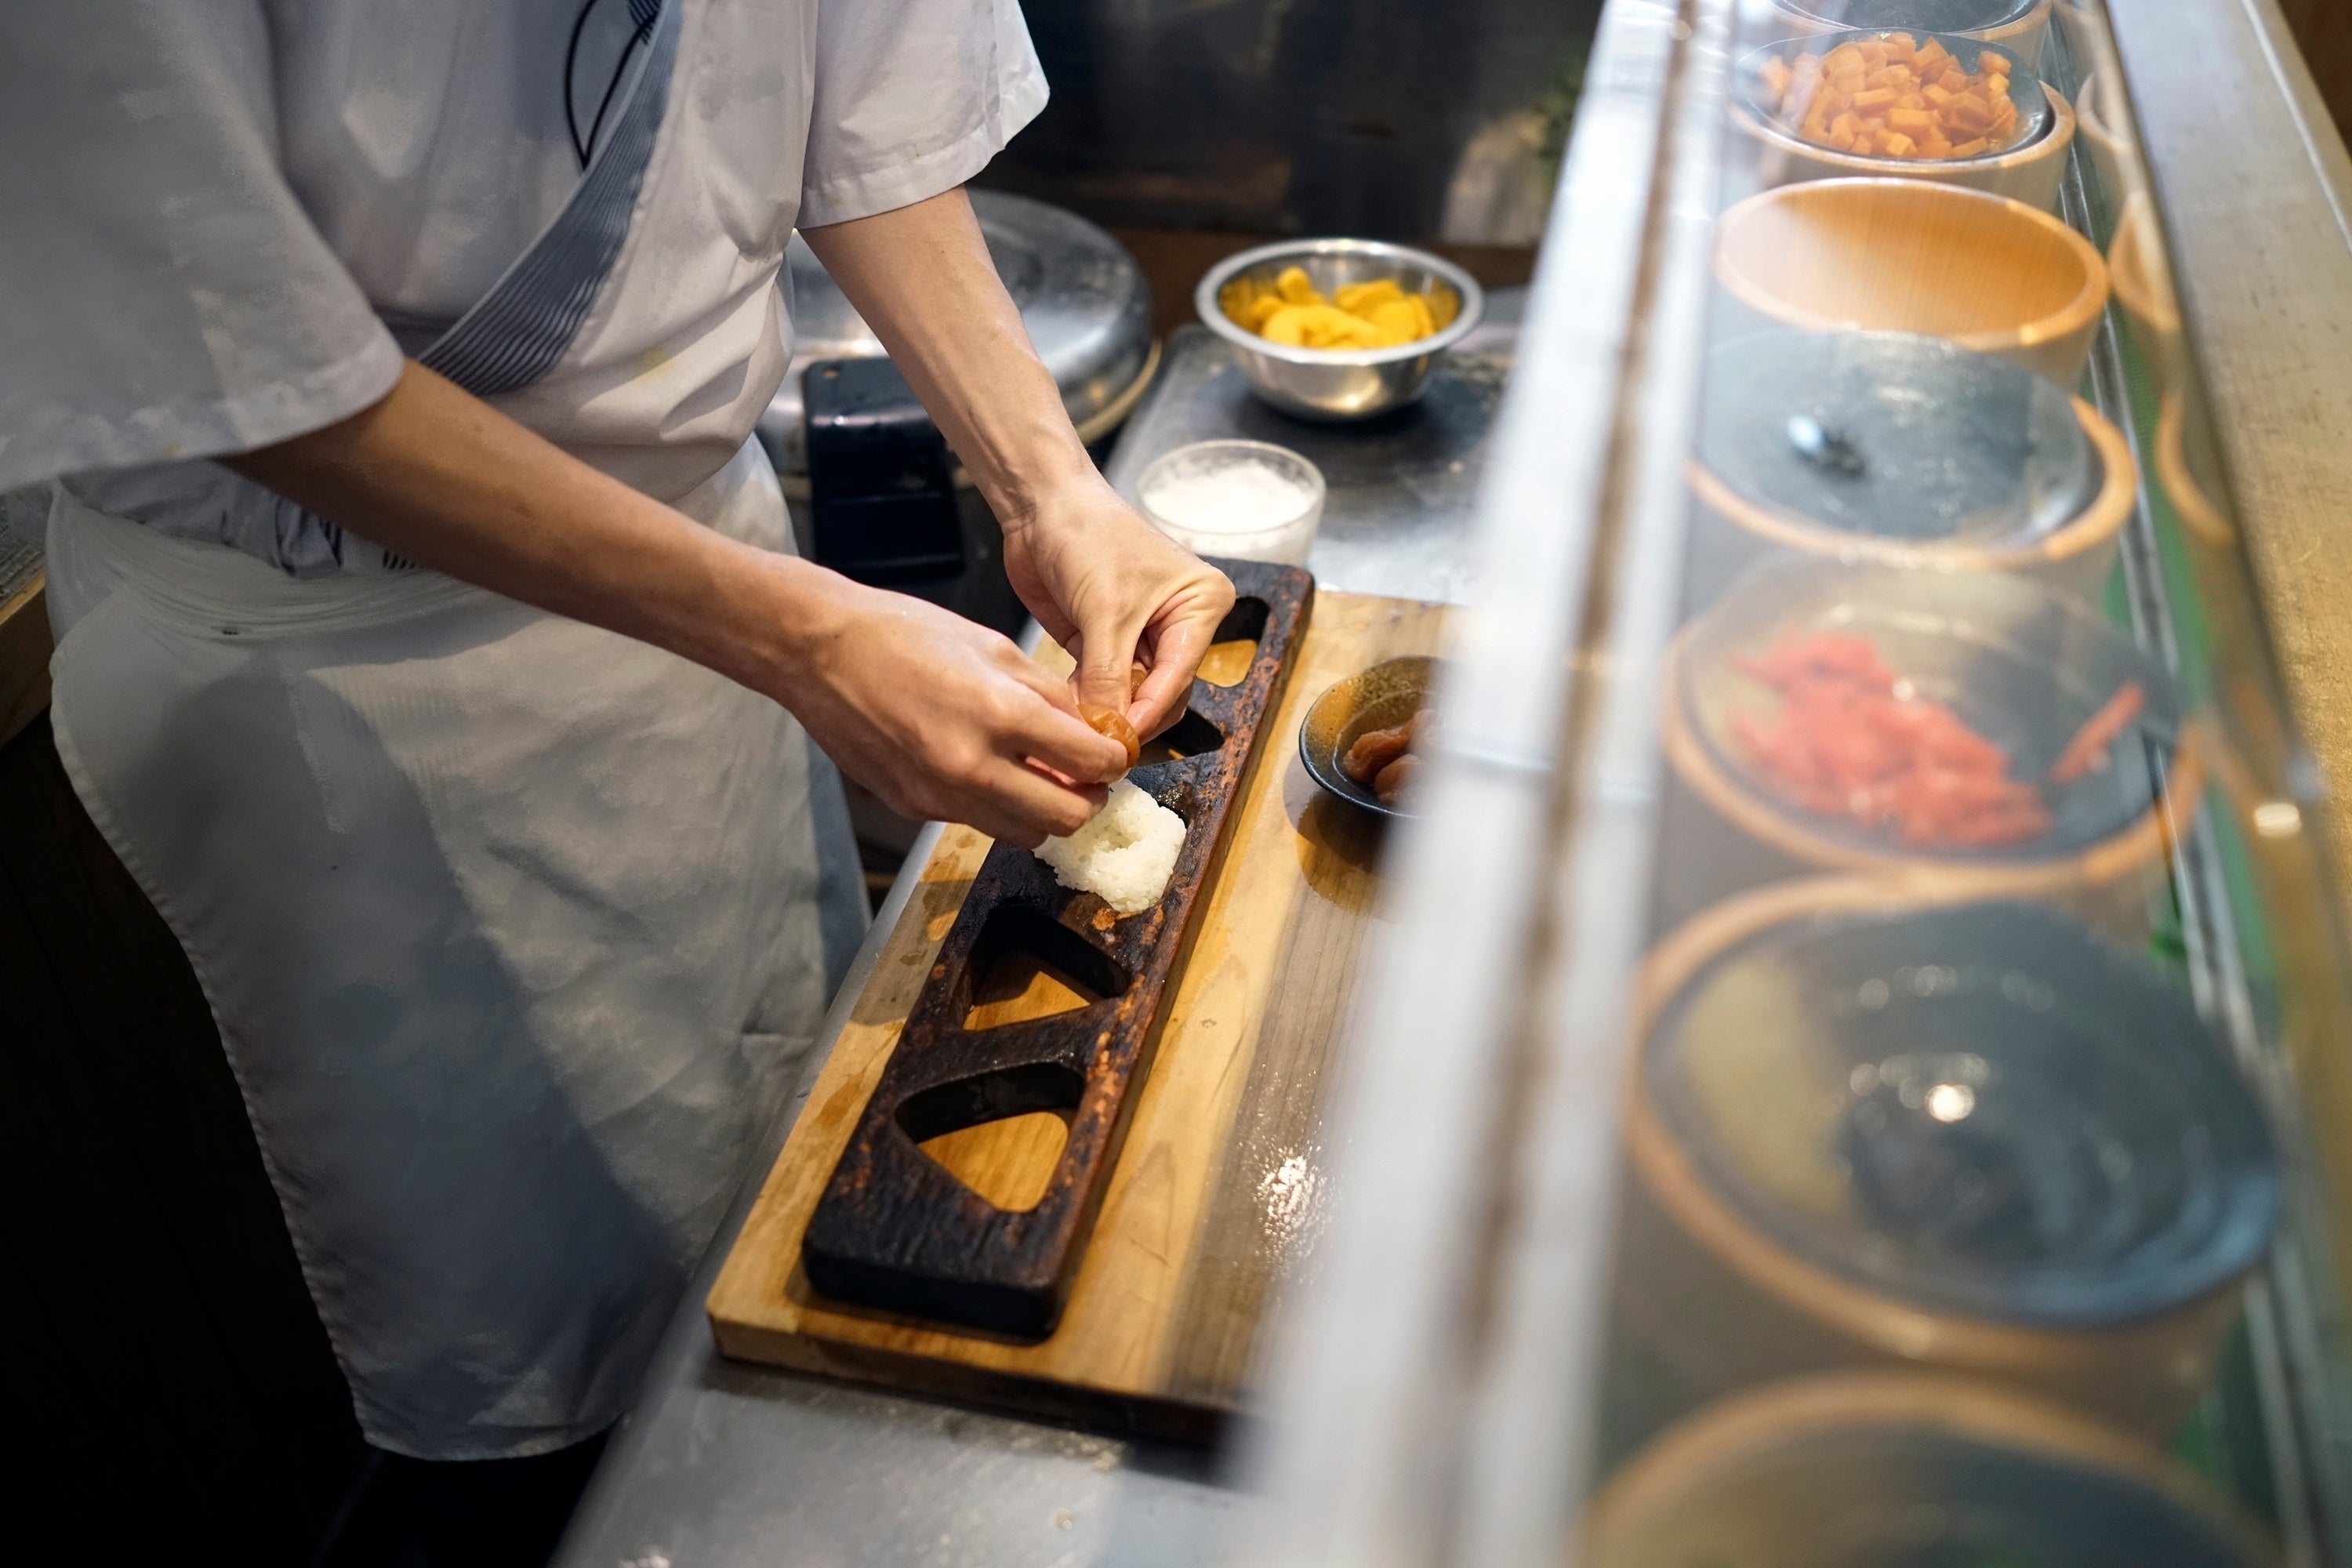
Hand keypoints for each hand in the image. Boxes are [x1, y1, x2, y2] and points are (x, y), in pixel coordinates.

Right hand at [769, 566, 1128, 847]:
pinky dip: (995, 804)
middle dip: (1086, 799)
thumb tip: (1090, 730)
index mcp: (1000, 714)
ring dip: (1042, 811)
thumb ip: (1049, 695)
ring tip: (1037, 775)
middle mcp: (972, 766)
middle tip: (1084, 776)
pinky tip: (985, 768)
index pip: (1090, 764)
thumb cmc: (903, 634)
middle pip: (1066, 819)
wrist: (818, 651)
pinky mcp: (913, 808)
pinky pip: (976, 821)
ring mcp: (939, 795)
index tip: (1111, 752)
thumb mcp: (994, 647)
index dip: (1112, 761)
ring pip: (1023, 833)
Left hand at [999, 475, 1235, 736]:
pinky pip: (1104, 686)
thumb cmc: (1088, 534)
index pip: (1179, 676)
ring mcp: (1141, 635)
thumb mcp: (1105, 611)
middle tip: (1098, 743)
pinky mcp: (1105, 642)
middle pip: (1162, 693)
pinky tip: (1068, 709)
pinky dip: (1087, 700)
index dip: (1148, 714)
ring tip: (1078, 729)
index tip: (1121, 745)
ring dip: (1105, 711)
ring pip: (1132, 695)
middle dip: (1130, 717)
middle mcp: (1178, 623)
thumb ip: (1108, 677)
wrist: (1040, 503)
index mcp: (1200, 605)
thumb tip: (1109, 733)